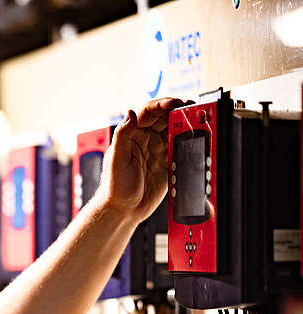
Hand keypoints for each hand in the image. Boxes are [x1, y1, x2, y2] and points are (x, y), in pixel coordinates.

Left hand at [96, 97, 188, 223]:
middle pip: (166, 117)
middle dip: (179, 110)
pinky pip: (182, 145)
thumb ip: (123, 135)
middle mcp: (146, 139)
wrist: (125, 210)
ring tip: (198, 119)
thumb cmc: (115, 187)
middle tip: (192, 108)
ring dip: (186, 122)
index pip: (149, 112)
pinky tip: (197, 136)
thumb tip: (130, 113)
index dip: (163, 104)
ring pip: (175, 129)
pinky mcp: (169, 161)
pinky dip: (191, 139)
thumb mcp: (117, 160)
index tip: (175, 103)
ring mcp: (159, 149)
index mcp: (132, 135)